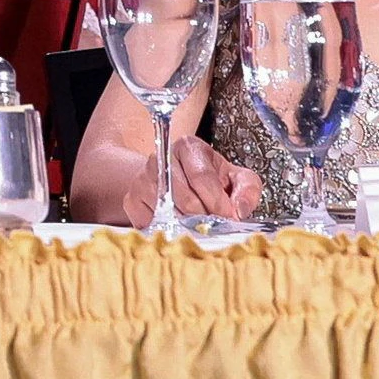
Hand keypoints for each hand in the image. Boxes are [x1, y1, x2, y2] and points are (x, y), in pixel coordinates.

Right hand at [117, 134, 261, 226]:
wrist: (176, 180)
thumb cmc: (210, 180)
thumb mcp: (236, 178)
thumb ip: (247, 189)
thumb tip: (239, 210)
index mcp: (189, 147)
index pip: (201, 176)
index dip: (218, 202)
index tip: (230, 218)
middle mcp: (161, 158)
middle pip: (184, 198)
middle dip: (205, 218)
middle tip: (215, 226)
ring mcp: (142, 178)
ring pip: (168, 213)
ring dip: (188, 227)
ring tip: (199, 228)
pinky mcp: (132, 199)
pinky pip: (151, 222)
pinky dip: (168, 231)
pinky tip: (178, 227)